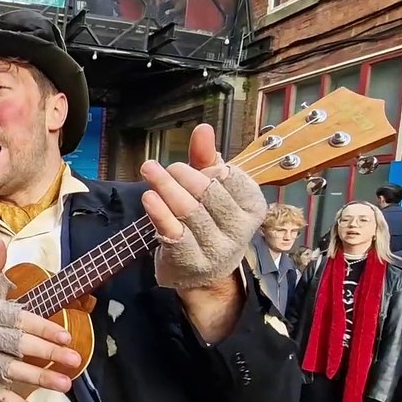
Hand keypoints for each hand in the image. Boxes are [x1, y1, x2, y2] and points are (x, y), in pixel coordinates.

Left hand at [139, 123, 266, 290]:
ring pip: (187, 210)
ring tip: (149, 170)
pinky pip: (173, 231)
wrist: (201, 272)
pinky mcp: (190, 261)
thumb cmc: (209, 219)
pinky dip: (159, 212)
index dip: (210, 168)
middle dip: (183, 174)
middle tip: (166, 168)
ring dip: (165, 186)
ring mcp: (216, 249)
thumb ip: (207, 158)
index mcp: (253, 207)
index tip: (198, 169)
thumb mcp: (212, 188)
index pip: (230, 177)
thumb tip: (202, 128)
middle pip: (207, 191)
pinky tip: (148, 197)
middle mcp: (239, 230)